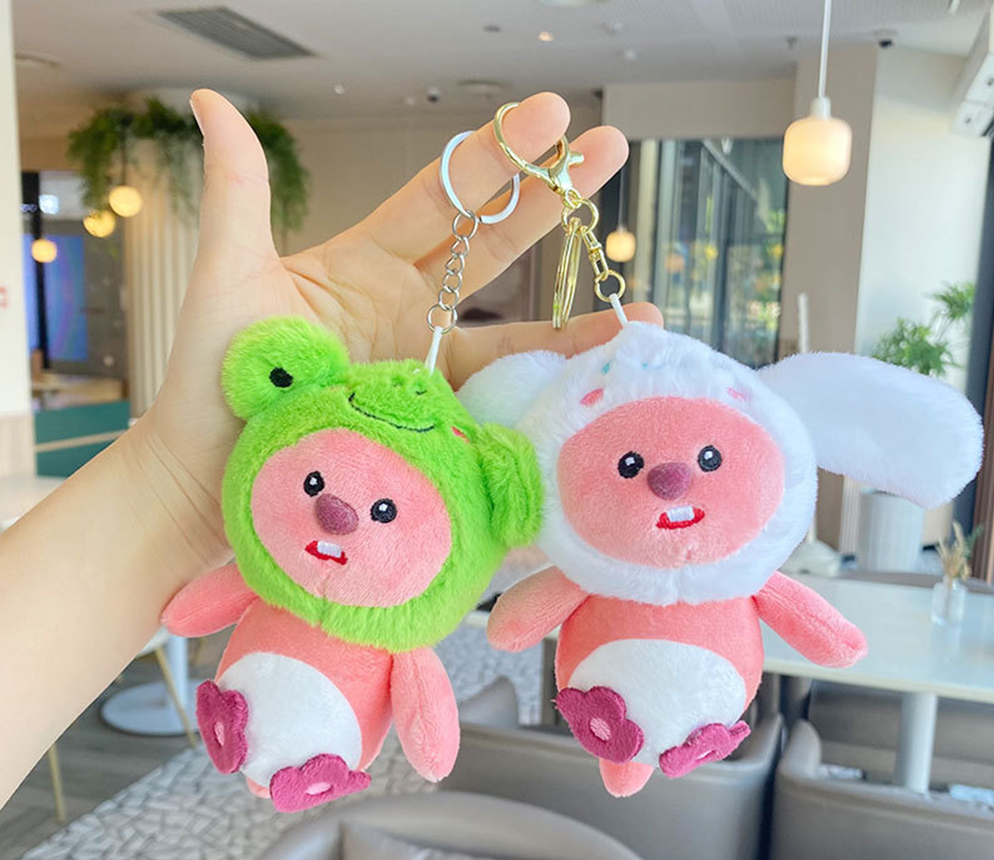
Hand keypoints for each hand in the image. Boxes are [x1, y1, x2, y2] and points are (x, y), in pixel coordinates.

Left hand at [136, 89, 660, 564]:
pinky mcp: (433, 428)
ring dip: (576, 329)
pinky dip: (545, 405)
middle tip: (611, 149)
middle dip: (554, 198)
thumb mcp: (229, 279)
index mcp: (366, 266)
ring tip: (641, 318)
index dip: (497, 157)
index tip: (551, 115)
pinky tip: (593, 400)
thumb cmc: (211, 378)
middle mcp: (407, 315)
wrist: (206, 475)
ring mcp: (425, 374)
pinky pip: (497, 410)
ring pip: (512, 340)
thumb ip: (240, 193)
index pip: (443, 197)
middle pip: (494, 250)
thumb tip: (214, 103)